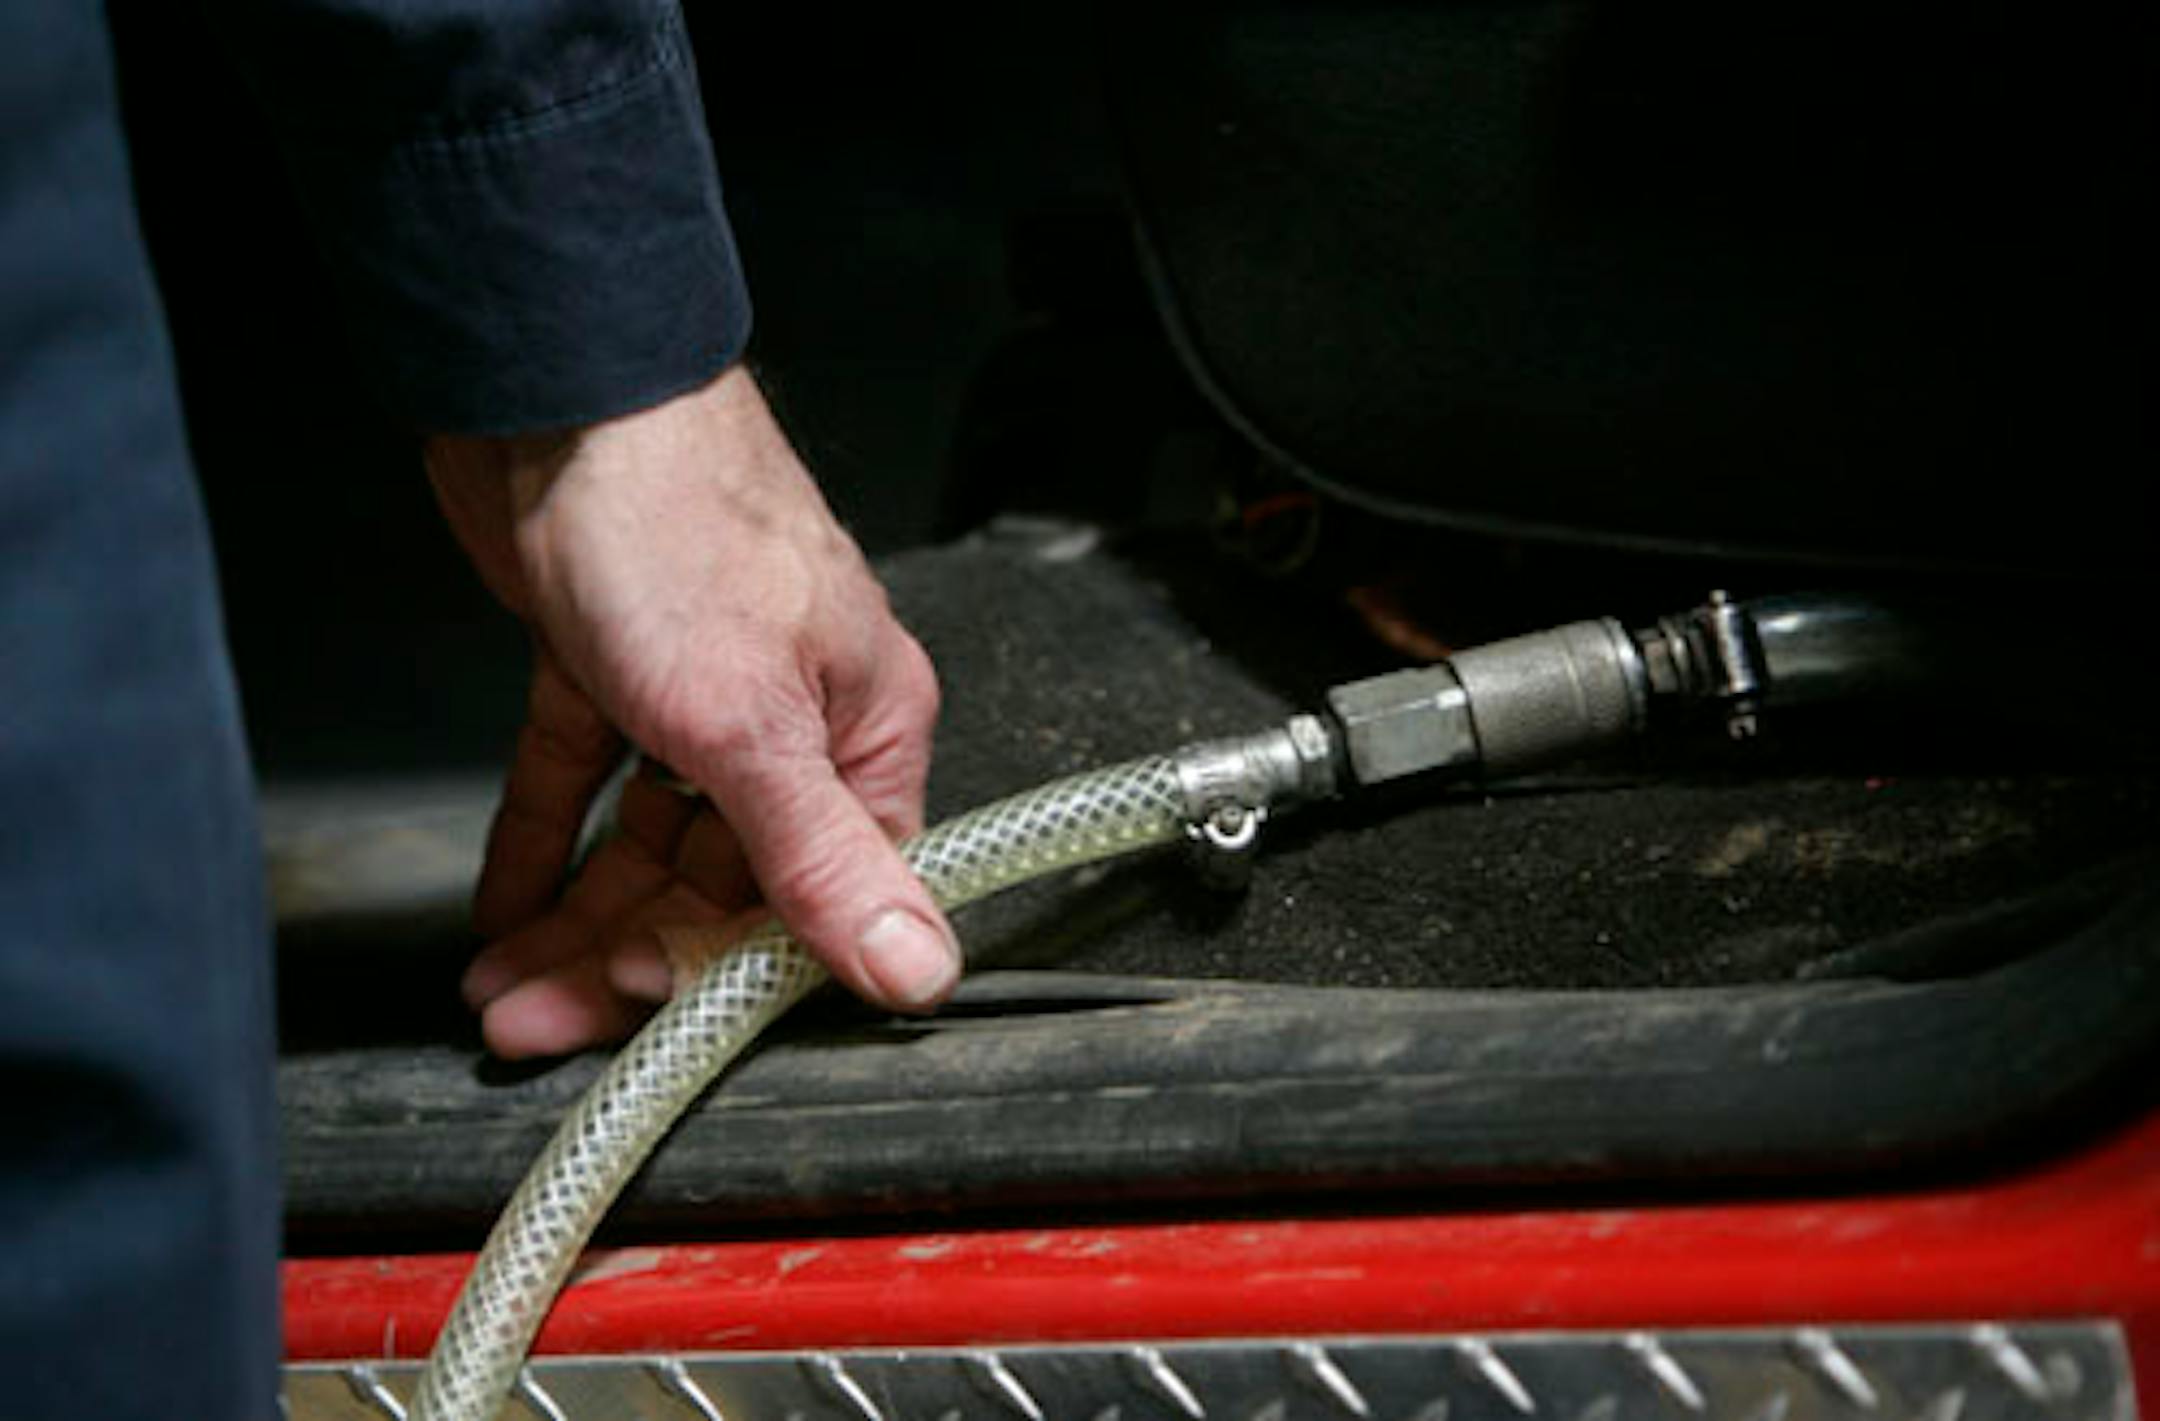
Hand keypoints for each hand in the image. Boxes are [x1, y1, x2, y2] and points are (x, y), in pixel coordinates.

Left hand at [425, 366, 954, 1057]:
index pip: (820, 892)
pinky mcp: (615, 663)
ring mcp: (701, 691)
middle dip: (622, 953)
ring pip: (645, 838)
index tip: (653, 1015)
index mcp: (862, 728)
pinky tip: (506, 899)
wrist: (558, 383)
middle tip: (531, 1018)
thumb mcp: (751, 720)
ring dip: (573, 912)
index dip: (732, 964)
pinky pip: (585, 775)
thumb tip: (920, 969)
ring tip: (498, 981)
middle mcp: (793, 717)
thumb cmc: (673, 517)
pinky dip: (547, 835)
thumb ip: (823, 858)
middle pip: (718, 877)